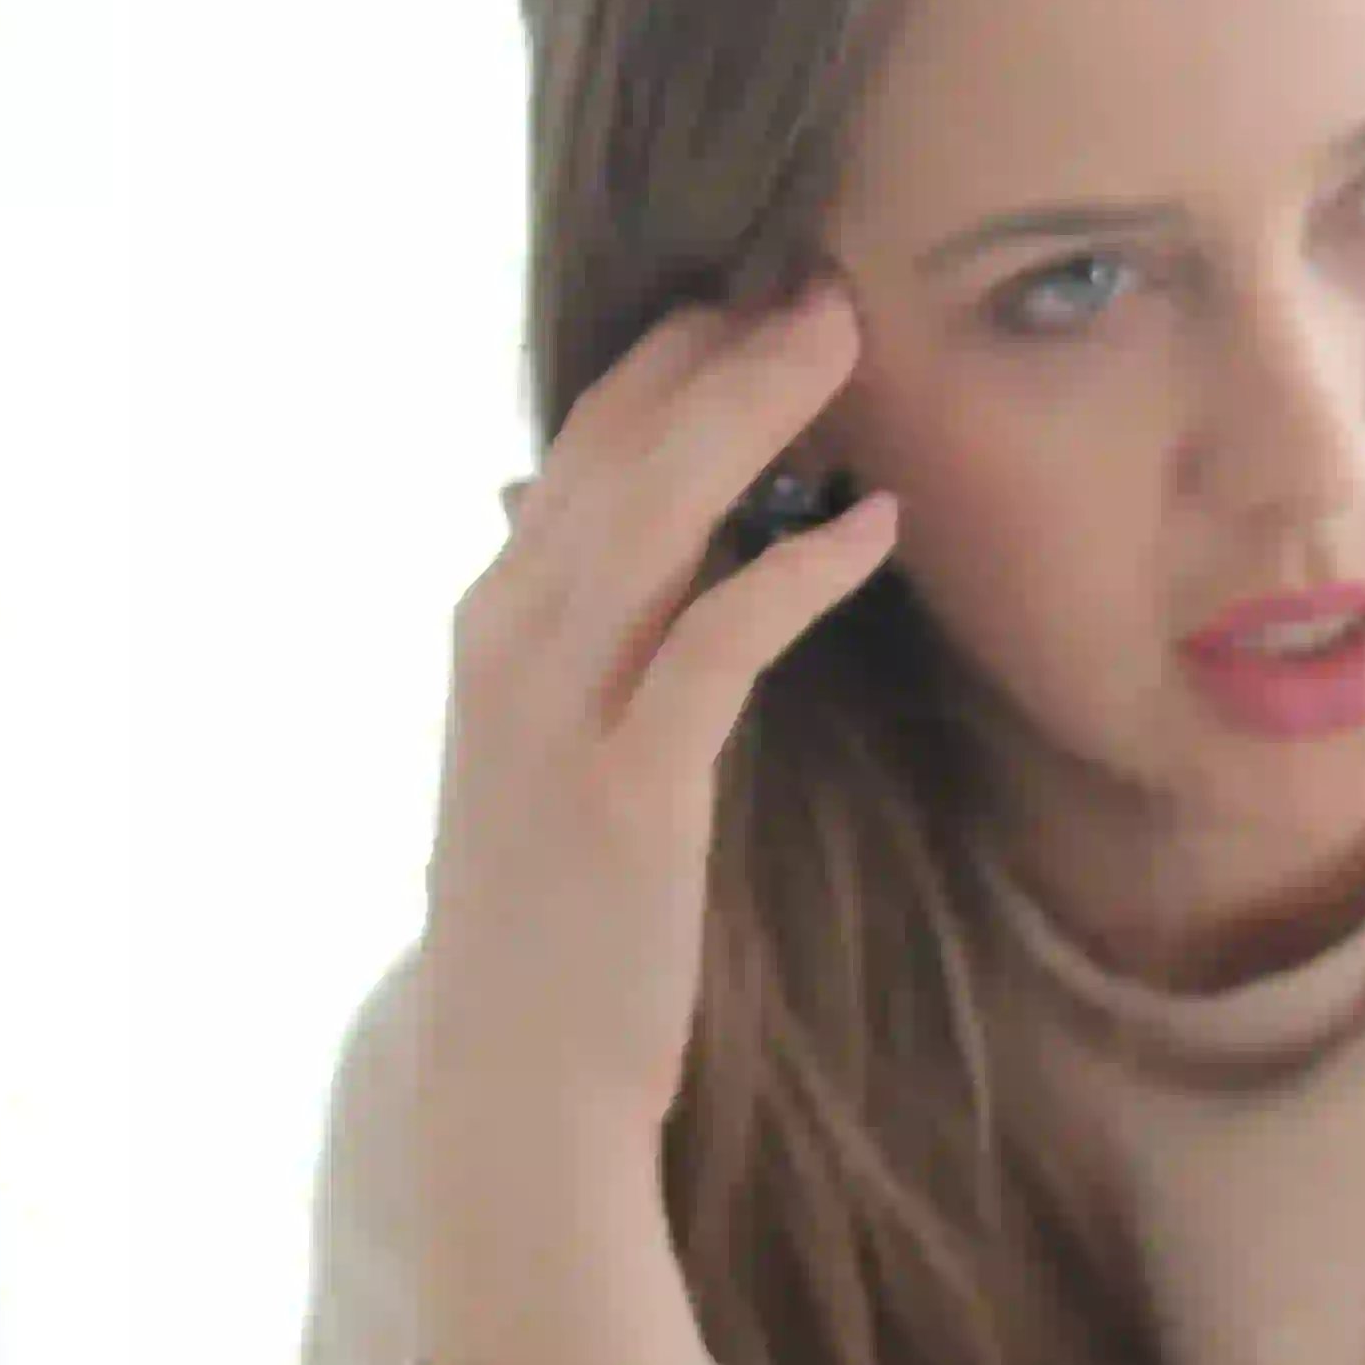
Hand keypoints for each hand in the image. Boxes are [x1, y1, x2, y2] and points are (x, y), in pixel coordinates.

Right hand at [408, 289, 903, 1364]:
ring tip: (846, 344)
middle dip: (720, 353)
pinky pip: (716, 647)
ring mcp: (556, 716)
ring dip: (756, 418)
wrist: (517, 1083)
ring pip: (653, 518)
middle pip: (616, 451)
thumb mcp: (538, 751)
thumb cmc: (554, 918)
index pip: (579, 445)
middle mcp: (505, 646)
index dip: (670, 357)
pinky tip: (872, 524)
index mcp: (492, 625)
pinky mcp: (628, 790)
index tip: (760, 291)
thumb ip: (565, 631)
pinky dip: (794, 573)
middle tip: (823, 281)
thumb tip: (567, 518)